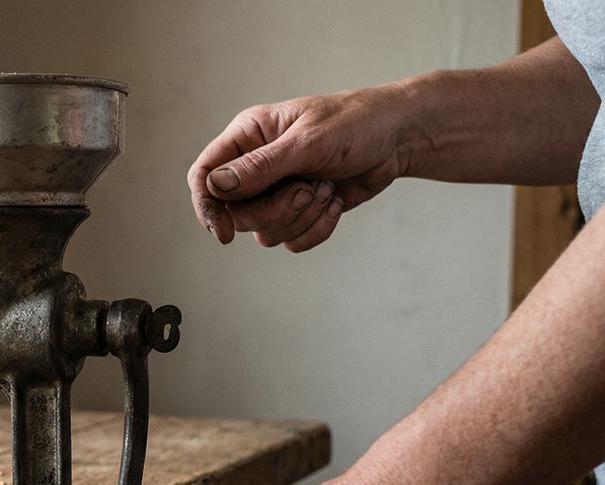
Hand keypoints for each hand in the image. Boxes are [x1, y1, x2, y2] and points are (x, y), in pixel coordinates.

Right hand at [188, 84, 414, 250]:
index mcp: (248, 137)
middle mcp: (255, 166)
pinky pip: (291, 240)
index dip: (206, 205)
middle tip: (307, 190)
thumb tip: (217, 185)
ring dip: (301, 218)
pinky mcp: (299, 211)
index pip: (205, 175)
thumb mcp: (309, 141)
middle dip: (275, 211)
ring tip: (326, 189)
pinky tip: (334, 202)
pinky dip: (316, 229)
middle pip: (235, 213)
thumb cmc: (357, 123)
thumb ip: (262, 165)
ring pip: (264, 231)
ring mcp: (276, 191)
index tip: (223, 232)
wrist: (400, 137)